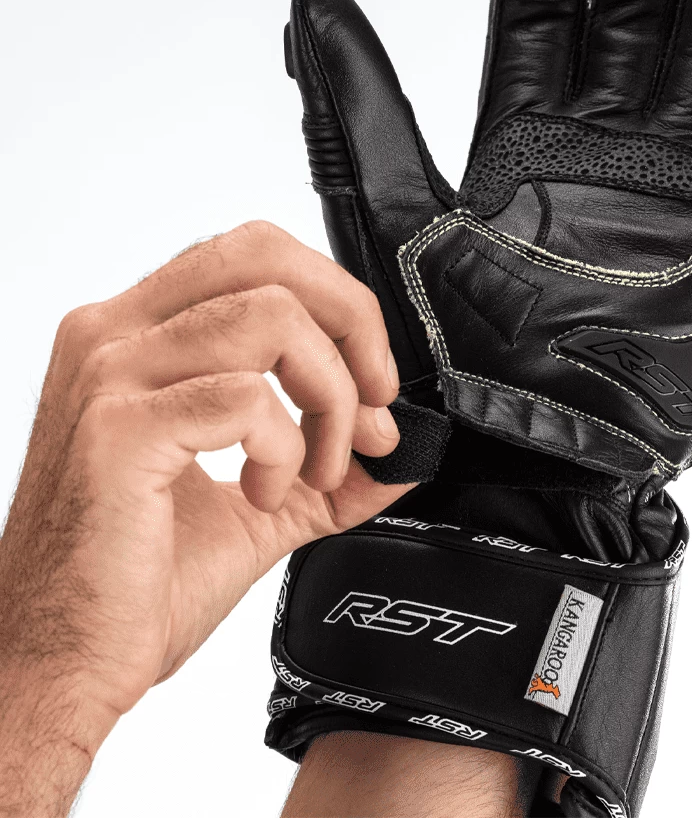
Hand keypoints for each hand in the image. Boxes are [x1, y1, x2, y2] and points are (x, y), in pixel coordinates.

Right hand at [0, 220, 413, 813]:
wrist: (64, 660)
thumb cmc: (138, 579)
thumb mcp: (261, 505)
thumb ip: (332, 469)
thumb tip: (405, 450)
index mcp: (142, 334)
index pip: (258, 256)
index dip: (338, 305)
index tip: (374, 385)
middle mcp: (116, 333)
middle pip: (266, 253)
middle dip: (351, 320)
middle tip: (375, 401)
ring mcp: (110, 373)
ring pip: (272, 316)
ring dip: (329, 397)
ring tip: (319, 467)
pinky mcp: (118, 428)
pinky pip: (247, 397)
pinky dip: (285, 447)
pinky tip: (265, 494)